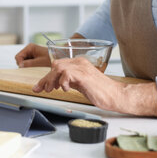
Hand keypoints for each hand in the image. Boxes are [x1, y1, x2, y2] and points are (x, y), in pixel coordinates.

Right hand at [15, 43, 50, 66]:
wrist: (59, 57)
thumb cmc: (50, 58)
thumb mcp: (39, 62)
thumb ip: (29, 63)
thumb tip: (20, 66)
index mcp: (29, 47)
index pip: (18, 56)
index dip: (19, 62)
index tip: (23, 68)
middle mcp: (29, 49)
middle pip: (20, 59)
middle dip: (23, 64)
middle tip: (30, 68)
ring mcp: (31, 53)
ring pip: (23, 61)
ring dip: (26, 65)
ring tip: (34, 67)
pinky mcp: (34, 57)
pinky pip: (28, 63)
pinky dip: (29, 66)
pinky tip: (35, 67)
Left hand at [32, 57, 156, 115]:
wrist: (116, 95)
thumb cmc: (101, 91)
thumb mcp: (81, 84)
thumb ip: (70, 80)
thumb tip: (56, 83)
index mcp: (79, 63)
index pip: (58, 65)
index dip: (47, 76)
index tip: (40, 87)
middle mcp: (80, 62)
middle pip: (56, 65)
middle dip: (46, 78)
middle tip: (42, 90)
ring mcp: (82, 68)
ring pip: (59, 68)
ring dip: (51, 80)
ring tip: (51, 90)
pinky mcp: (85, 76)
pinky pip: (67, 74)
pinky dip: (62, 82)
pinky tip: (65, 89)